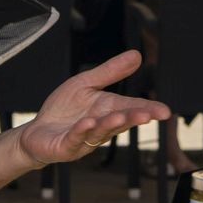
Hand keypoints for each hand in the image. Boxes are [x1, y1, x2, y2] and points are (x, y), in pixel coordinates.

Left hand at [17, 51, 169, 165]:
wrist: (37, 131)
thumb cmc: (64, 109)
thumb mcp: (86, 83)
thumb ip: (110, 72)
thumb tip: (137, 55)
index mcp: (108, 110)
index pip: (131, 108)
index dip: (148, 110)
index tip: (165, 111)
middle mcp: (101, 127)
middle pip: (120, 122)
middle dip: (133, 118)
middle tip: (147, 115)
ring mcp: (85, 139)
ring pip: (100, 132)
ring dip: (110, 124)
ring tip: (120, 117)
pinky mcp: (66, 147)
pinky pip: (75, 138)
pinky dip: (82, 131)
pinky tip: (87, 123)